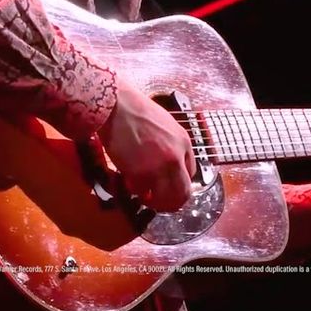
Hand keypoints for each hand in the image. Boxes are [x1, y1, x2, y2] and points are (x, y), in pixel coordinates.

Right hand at [97, 79, 196, 211]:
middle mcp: (175, 157)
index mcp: (184, 143)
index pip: (191, 175)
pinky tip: (130, 183)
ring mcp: (158, 167)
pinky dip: (136, 191)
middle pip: (183, 193)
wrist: (119, 106)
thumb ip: (174, 146)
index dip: (178, 184)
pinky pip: (141, 191)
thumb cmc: (139, 112)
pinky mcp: (139, 172)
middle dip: (172, 202)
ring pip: (164, 199)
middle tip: (160, 203)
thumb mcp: (167, 126)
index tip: (168, 187)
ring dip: (155, 201)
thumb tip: (173, 167)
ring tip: (145, 196)